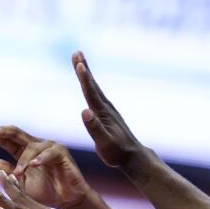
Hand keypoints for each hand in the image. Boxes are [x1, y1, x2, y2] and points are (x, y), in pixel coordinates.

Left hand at [0, 126, 95, 208]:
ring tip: (18, 173)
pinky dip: (41, 159)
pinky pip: (49, 153)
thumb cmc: (45, 192)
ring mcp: (48, 146)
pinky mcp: (61, 152)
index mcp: (23, 151)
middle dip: (1, 132)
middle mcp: (35, 145)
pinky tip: (33, 165)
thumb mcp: (21, 184)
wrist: (66, 200)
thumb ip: (7, 172)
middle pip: (15, 133)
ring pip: (31, 146)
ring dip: (23, 160)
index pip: (6, 139)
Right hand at [72, 51, 146, 169]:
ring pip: (94, 88)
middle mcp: (105, 107)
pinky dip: (90, 85)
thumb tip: (84, 111)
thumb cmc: (117, 152)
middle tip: (77, 52)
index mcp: (102, 113)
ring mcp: (107, 110)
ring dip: (86, 74)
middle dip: (84, 68)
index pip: (91, 92)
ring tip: (80, 62)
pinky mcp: (107, 114)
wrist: (132, 156)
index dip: (84, 78)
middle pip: (92, 84)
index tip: (79, 63)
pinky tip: (89, 84)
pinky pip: (96, 95)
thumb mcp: (104, 143)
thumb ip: (94, 127)